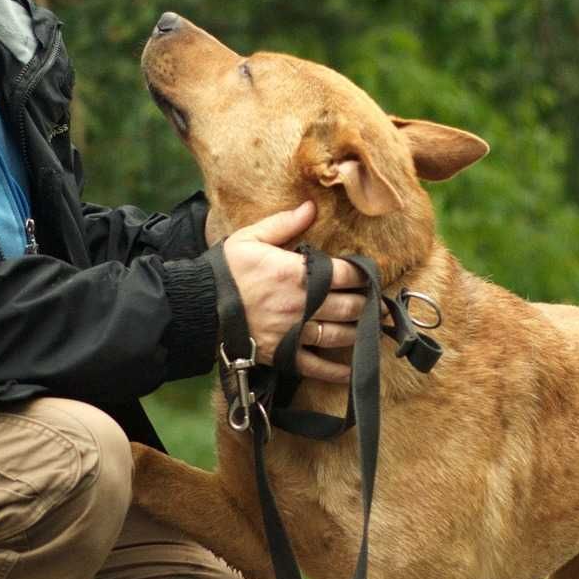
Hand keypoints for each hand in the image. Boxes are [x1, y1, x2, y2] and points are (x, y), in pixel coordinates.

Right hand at [220, 201, 368, 384]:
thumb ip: (285, 223)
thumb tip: (312, 207)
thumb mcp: (251, 238)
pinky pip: (316, 366)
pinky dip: (336, 372)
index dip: (363, 274)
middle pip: (350, 306)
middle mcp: (303, 305)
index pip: (346, 274)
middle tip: (379, 305)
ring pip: (339, 335)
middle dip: (368, 305)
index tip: (370, 275)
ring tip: (371, 329)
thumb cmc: (225, 271)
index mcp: (298, 274)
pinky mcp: (283, 355)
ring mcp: (294, 332)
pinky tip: (350, 371)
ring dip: (359, 332)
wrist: (198, 306)